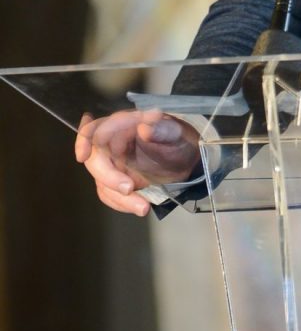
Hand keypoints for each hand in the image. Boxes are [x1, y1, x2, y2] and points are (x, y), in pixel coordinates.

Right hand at [75, 109, 200, 216]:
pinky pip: (109, 193)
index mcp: (125, 123)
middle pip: (95, 159)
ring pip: (101, 181)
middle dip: (108, 177)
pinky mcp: (117, 179)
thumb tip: (144, 128)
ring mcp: (114, 162)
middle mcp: (114, 142)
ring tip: (143, 207)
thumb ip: (162, 130)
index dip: (84, 140)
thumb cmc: (180, 140)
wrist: (186, 159)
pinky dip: (122, 203)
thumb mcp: (177, 134)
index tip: (83, 156)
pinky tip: (140, 206)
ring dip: (119, 197)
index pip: (97, 128)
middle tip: (130, 189)